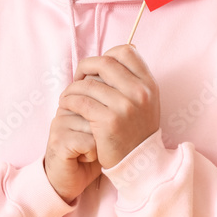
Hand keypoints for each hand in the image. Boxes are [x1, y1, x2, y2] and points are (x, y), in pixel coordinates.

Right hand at [43, 107, 100, 203]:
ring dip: (99, 145)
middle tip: (91, 144)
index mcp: (74, 103)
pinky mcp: (59, 141)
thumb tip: (122, 102)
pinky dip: (92, 155)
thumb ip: (106, 112)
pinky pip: (89, 143)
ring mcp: (59, 124)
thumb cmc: (88, 153)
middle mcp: (64, 111)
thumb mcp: (99, 129)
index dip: (107, 122)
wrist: (69, 180)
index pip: (101, 103)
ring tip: (86, 151)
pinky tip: (82, 159)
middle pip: (99, 114)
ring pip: (96, 129)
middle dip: (103, 133)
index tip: (96, 134)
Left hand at [58, 44, 160, 168]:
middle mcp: (139, 92)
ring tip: (69, 95)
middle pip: (105, 63)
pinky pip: (81, 101)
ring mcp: (125, 106)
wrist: (139, 164)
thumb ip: (133, 80)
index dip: (107, 55)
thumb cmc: (136, 131)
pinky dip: (69, 100)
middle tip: (78, 79)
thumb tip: (115, 54)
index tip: (97, 69)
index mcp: (149, 84)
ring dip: (73, 87)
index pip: (126, 52)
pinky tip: (67, 105)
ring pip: (88, 83)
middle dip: (85, 67)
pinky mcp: (108, 121)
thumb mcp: (145, 102)